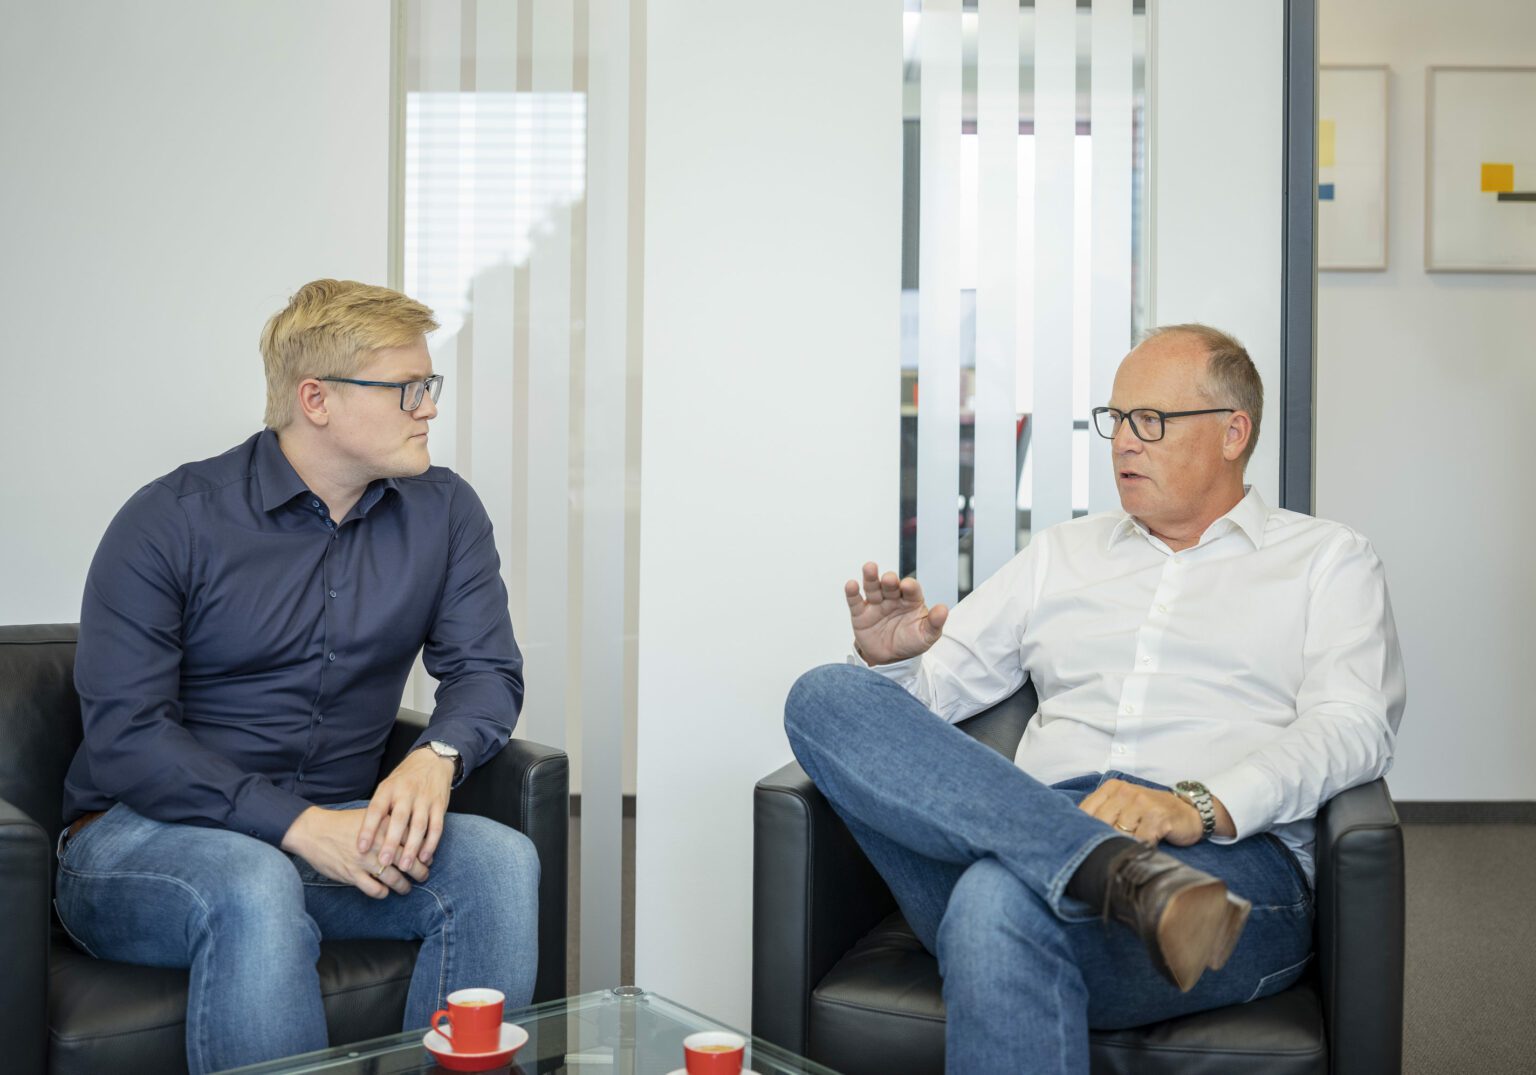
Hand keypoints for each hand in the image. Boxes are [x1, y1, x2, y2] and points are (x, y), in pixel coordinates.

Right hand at [281, 807, 427, 897]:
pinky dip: (382, 893)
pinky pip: (373, 889)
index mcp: (382, 826)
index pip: (411, 840)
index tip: (428, 857)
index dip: (423, 851)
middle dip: (419, 871)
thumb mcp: (369, 816)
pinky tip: (385, 892)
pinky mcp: (351, 874)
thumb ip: (389, 823)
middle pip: (406, 860)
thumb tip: (411, 833)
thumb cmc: (343, 823)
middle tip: (424, 875)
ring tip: (407, 888)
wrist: (313, 831)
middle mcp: (376, 843)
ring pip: (393, 878)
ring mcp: (364, 860)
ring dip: (403, 886)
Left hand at [357, 746, 454, 875]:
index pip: (376, 810)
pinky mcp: (440, 805)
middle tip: (383, 862)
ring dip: (412, 848)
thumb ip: (379, 809)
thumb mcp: (387, 787)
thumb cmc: (403, 780)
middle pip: (399, 820)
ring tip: (404, 866)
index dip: (368, 829)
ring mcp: (425, 799)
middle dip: (391, 842)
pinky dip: (431, 843)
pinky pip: (436, 826)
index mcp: (388, 789)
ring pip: (419, 825)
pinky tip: (425, 857)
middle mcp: (406, 793)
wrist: (432, 761)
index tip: (360, 848)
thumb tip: (365, 838)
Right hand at [845, 562, 948, 665]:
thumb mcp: (927, 636)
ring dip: (870, 577)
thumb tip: (943, 609)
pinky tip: (851, 585)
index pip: (911, 589)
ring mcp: (876, 604)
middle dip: (890, 580)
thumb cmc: (910, 642)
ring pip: (872, 587)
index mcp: (911, 600)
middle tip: (889, 579)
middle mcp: (893, 598)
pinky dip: (852, 592)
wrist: (890, 659)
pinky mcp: (861, 613)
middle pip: (890, 585)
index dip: (909, 586)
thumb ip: (935, 623)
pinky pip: (855, 601)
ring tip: (869, 568)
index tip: (907, 586)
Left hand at [1077, 779, 1207, 847]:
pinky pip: (1140, 840)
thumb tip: (1076, 832)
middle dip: (1103, 842)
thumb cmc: (1151, 813)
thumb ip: (1102, 813)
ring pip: (1119, 833)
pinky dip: (1140, 849)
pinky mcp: (1158, 817)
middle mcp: (1126, 792)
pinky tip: (1144, 849)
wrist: (1189, 813)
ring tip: (1128, 850)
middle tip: (1107, 854)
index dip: (1083, 831)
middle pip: (1100, 824)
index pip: (1086, 811)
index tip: (1082, 846)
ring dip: (1123, 846)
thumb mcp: (1124, 806)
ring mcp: (1142, 803)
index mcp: (1112, 788)